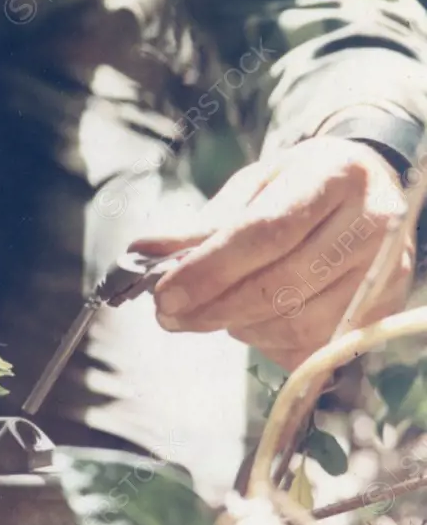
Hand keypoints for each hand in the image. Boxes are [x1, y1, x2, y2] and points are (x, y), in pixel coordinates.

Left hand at [131, 137, 413, 369]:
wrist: (362, 194)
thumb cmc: (296, 190)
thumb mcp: (250, 189)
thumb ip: (201, 225)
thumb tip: (142, 252)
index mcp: (334, 176)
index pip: (265, 233)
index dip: (209, 270)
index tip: (162, 295)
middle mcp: (371, 225)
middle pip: (279, 286)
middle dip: (211, 308)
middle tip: (167, 316)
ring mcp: (383, 274)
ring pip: (293, 324)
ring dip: (237, 325)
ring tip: (215, 309)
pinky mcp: (379, 314)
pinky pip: (308, 347)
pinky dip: (267, 341)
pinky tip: (252, 320)